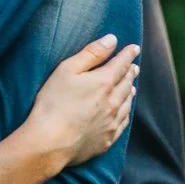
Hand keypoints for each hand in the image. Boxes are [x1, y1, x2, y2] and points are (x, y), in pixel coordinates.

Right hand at [20, 35, 139, 172]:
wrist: (50, 143)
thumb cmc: (53, 103)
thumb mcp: (67, 70)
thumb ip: (91, 54)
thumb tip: (112, 40)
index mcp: (104, 82)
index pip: (121, 63)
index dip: (128, 54)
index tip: (134, 48)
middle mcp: (114, 102)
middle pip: (127, 83)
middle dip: (130, 72)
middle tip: (134, 66)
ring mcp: (112, 122)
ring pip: (128, 103)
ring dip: (130, 91)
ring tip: (132, 86)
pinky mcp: (107, 139)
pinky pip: (123, 122)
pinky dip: (126, 112)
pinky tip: (125, 111)